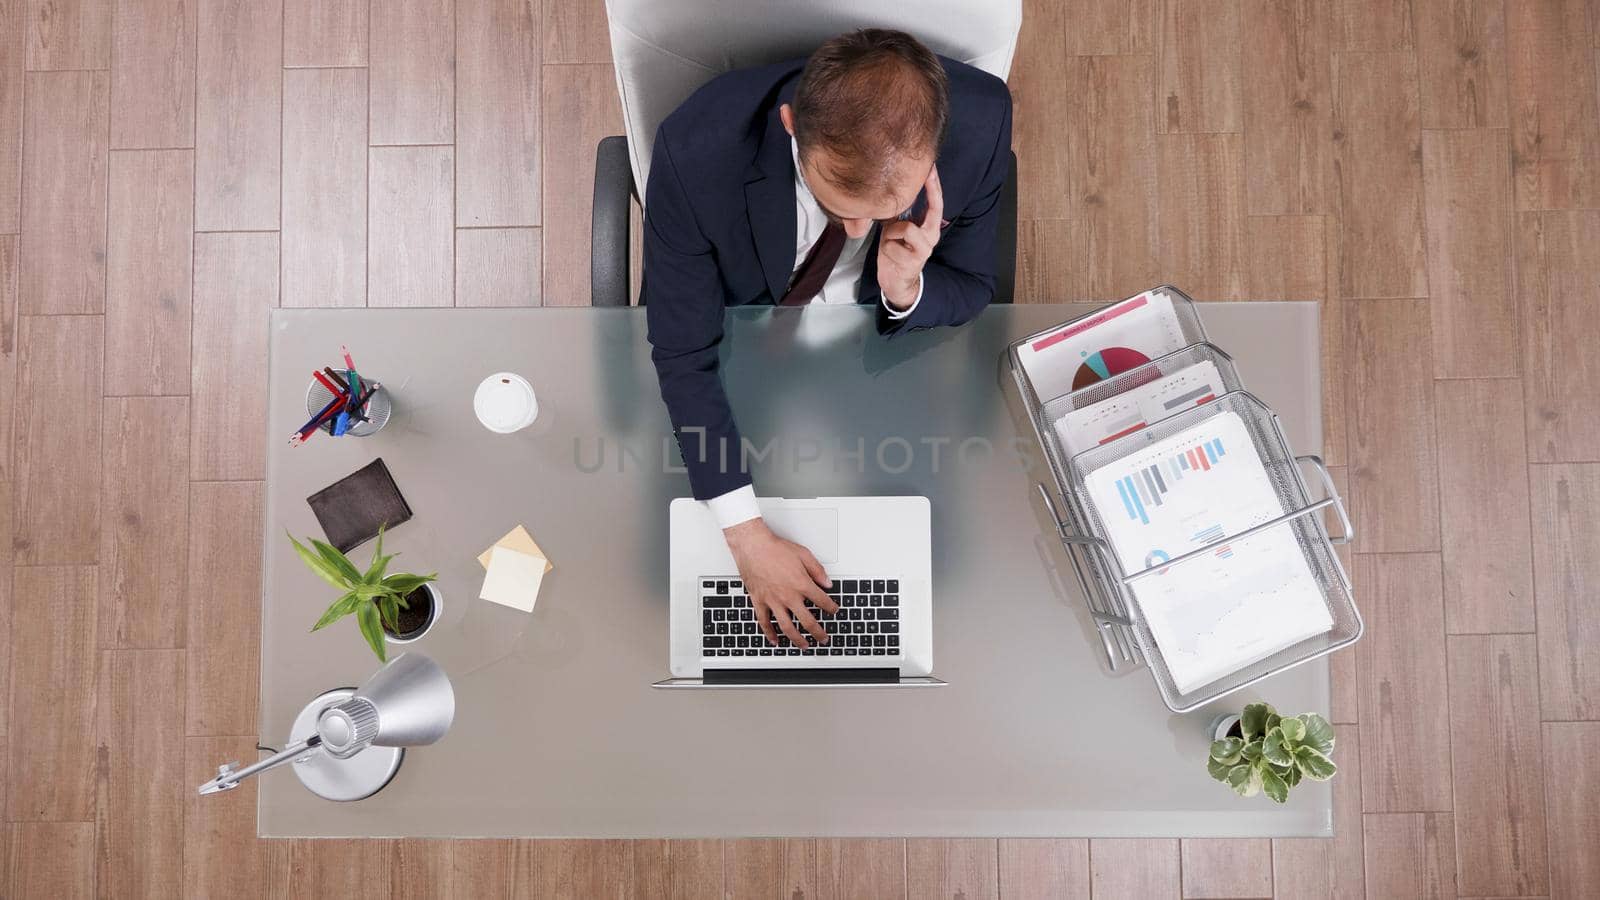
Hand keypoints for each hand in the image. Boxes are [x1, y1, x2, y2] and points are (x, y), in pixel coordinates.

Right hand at [723, 518, 836, 647]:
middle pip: (808, 621)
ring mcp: (773, 601)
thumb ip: (818, 571)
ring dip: (797, 639)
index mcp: (802, 584)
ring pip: (788, 627)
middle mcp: (789, 596)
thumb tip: (827, 583)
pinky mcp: (759, 601)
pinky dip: (770, 633)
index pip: (822, 601)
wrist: (753, 546)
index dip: (831, 608)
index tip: (833, 611)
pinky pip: (765, 622)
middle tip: (823, 638)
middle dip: (818, 633)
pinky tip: (775, 640)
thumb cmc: (775, 549)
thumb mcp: (803, 554)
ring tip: (804, 645)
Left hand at [877, 166, 942, 309]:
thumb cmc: (896, 252)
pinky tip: (889, 255)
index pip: (936, 203)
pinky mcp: (912, 262)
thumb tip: (887, 192)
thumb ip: (897, 213)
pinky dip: (885, 248)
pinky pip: (892, 246)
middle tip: (926, 175)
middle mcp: (931, 237)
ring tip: (889, 241)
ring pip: (905, 228)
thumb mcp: (896, 228)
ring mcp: (924, 249)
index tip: (931, 167)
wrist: (897, 282)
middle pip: (933, 209)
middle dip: (929, 191)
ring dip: (891, 233)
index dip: (934, 185)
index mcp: (929, 228)